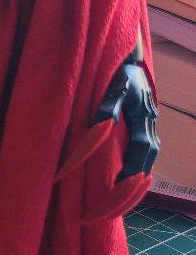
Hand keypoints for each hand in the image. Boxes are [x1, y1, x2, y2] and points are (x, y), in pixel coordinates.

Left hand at [96, 60, 158, 179]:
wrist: (130, 60)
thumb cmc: (119, 74)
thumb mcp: (114, 87)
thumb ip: (109, 105)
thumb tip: (105, 124)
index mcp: (143, 116)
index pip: (141, 147)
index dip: (133, 165)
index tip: (122, 182)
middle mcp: (149, 122)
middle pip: (149, 154)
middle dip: (138, 174)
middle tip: (122, 193)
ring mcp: (149, 122)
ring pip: (150, 152)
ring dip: (140, 169)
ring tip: (127, 188)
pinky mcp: (144, 122)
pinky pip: (145, 146)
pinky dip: (140, 160)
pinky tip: (130, 170)